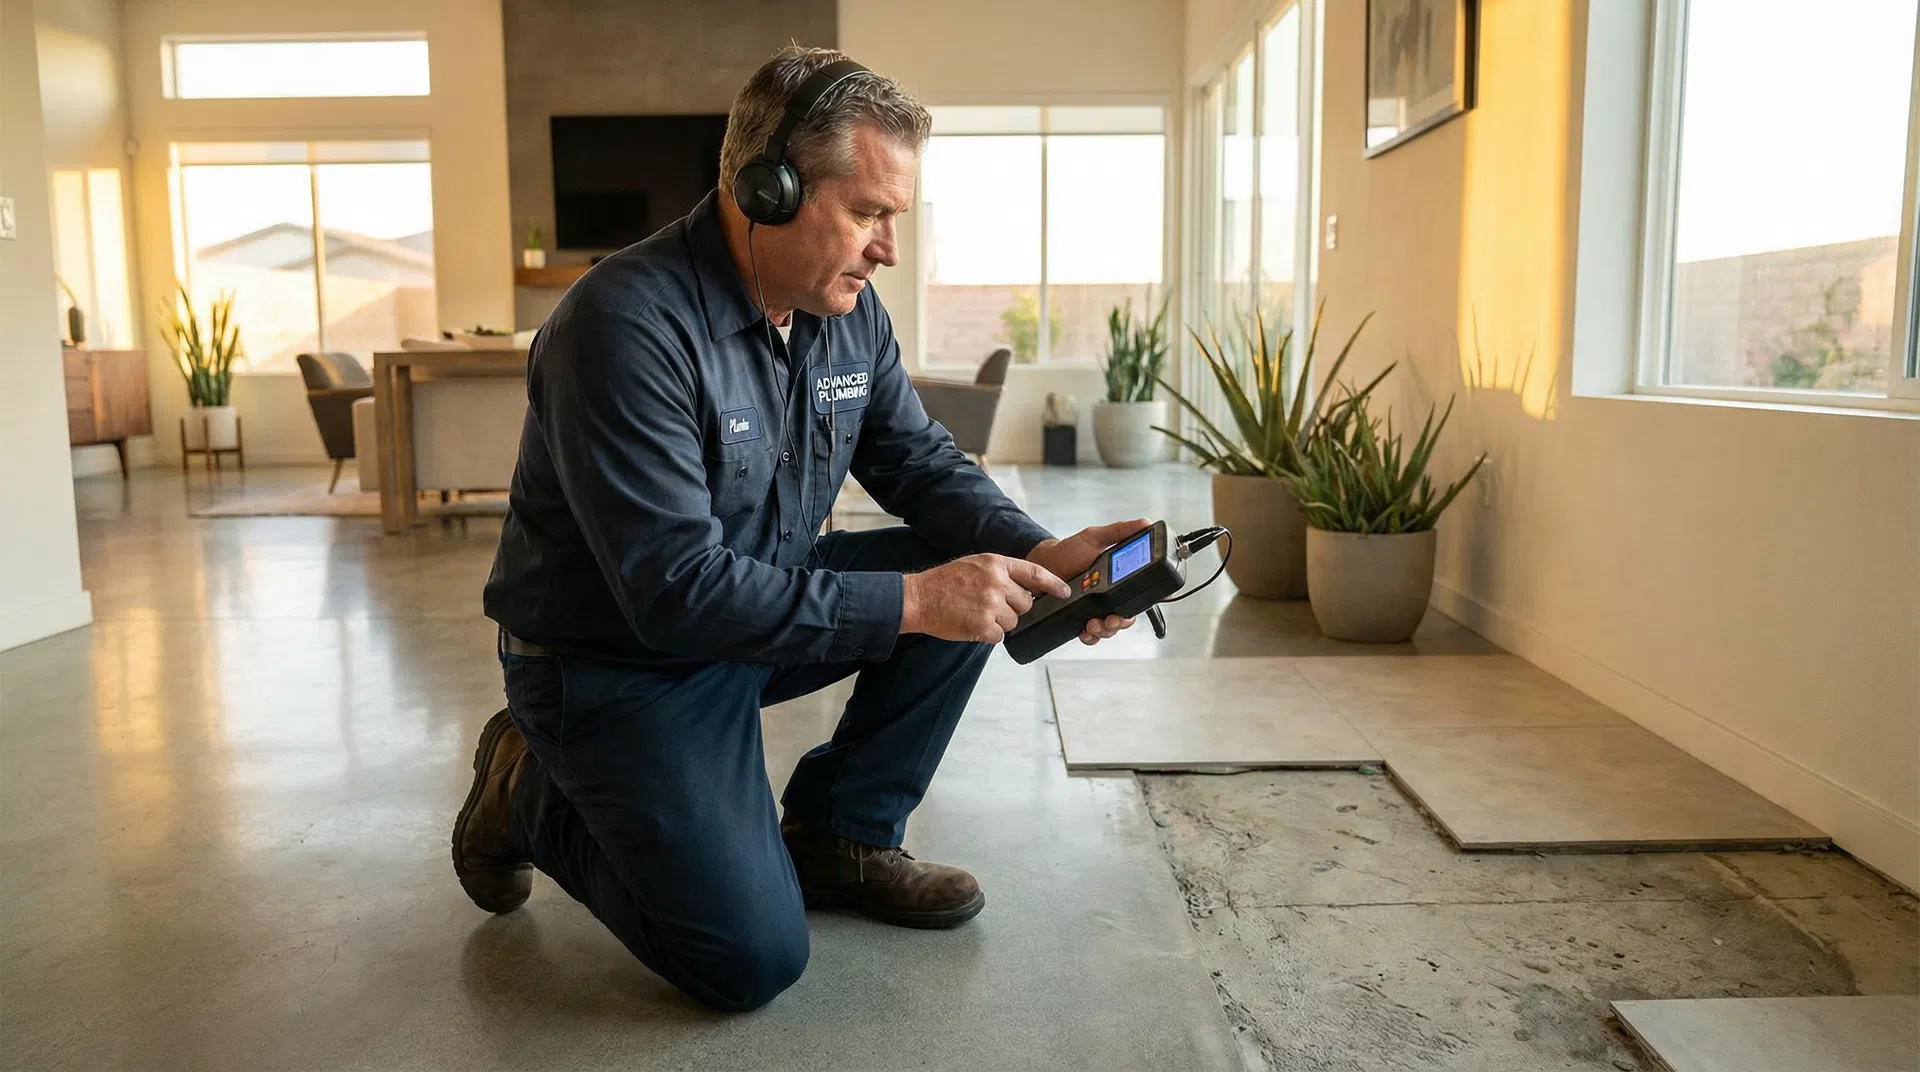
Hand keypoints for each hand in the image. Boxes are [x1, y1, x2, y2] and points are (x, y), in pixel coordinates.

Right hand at [901, 554, 1070, 642]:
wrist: (918, 598)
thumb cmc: (944, 582)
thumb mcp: (975, 565)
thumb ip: (1001, 573)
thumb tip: (1024, 589)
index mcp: (996, 564)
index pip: (1035, 573)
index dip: (1054, 584)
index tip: (1065, 591)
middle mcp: (997, 582)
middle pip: (1026, 603)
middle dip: (1014, 608)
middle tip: (991, 606)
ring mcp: (990, 604)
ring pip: (1013, 621)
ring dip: (999, 622)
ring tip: (976, 613)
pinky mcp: (983, 625)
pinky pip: (999, 635)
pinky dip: (988, 634)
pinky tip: (972, 624)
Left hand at [1026, 518, 1150, 645]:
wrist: (1041, 565)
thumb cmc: (1067, 551)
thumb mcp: (1094, 538)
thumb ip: (1120, 531)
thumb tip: (1144, 523)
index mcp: (1118, 578)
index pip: (1138, 594)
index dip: (1144, 603)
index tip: (1137, 607)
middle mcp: (1109, 596)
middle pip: (1126, 616)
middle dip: (1121, 622)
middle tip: (1112, 618)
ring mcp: (1095, 609)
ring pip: (1111, 628)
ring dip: (1106, 630)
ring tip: (1094, 623)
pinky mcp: (1080, 619)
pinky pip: (1092, 635)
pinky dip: (1091, 637)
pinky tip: (1085, 631)